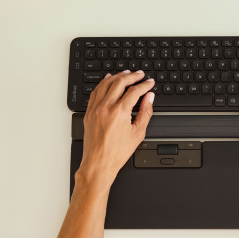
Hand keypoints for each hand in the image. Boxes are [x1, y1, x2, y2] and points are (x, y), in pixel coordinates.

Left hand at [78, 70, 154, 187]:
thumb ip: (145, 112)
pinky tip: (108, 80)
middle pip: (120, 82)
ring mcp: (95, 109)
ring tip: (126, 74)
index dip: (144, 85)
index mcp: (119, 112)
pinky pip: (95, 92)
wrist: (98, 163)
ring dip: (117, 76)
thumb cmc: (116, 152)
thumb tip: (149, 98)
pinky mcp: (89, 112)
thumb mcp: (138, 133)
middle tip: (140, 75)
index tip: (149, 83)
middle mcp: (106, 107)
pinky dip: (103, 83)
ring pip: (106, 84)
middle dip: (132, 76)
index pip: (134, 91)